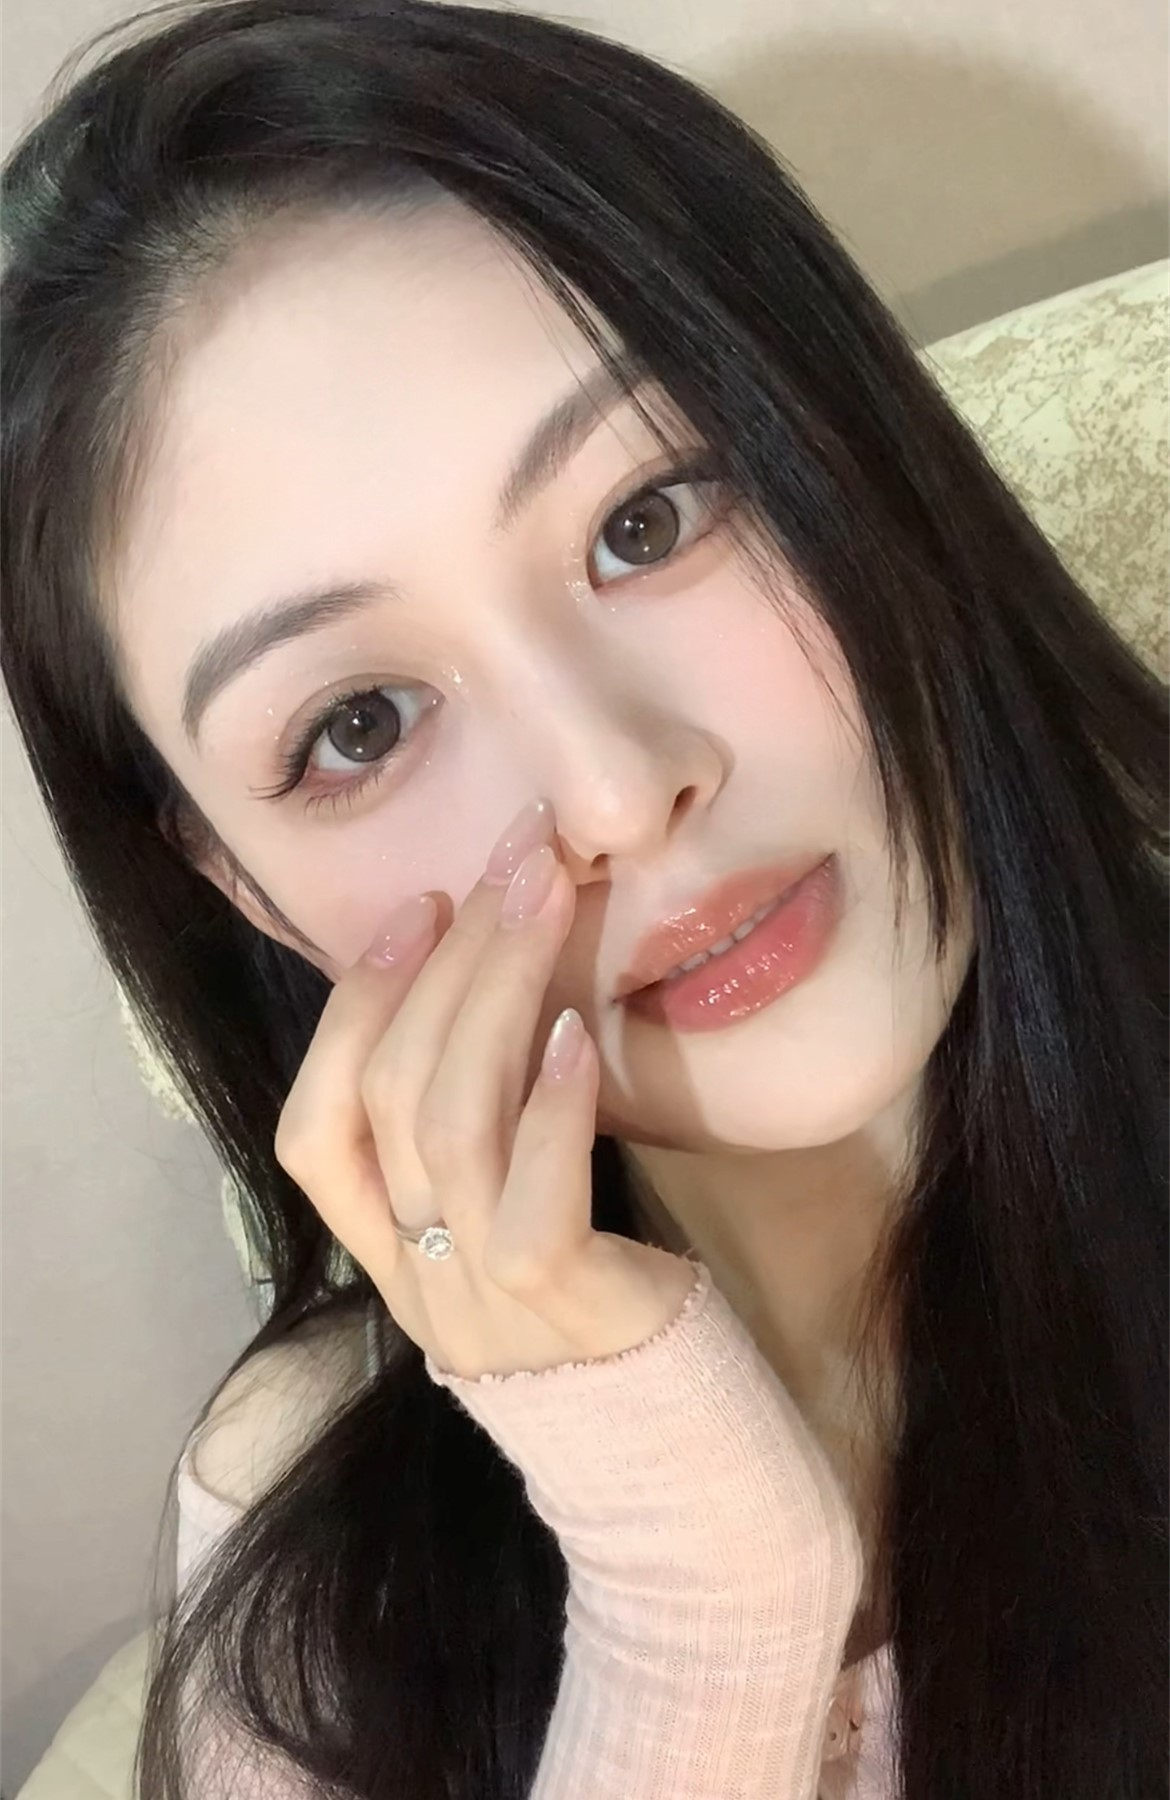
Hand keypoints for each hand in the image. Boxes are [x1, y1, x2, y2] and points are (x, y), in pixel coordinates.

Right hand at [274, 805, 696, 1378]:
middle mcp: (415, 1281)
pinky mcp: (562, 1310)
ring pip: (451, 1127)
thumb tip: (495, 981)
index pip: (313, 1132)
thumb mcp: (517, 1220)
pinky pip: (534, 1199)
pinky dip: (552, 1105)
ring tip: (547, 902)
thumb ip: (486, 1135)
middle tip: (511, 862)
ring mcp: (479, 1301)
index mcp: (389, 1258)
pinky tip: (581, 1033)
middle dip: (447, 962)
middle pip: (392, 1096)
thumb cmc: (602, 1311)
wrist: (682, 1457)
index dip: (350, 1010)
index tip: (418, 908)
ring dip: (497, 994)